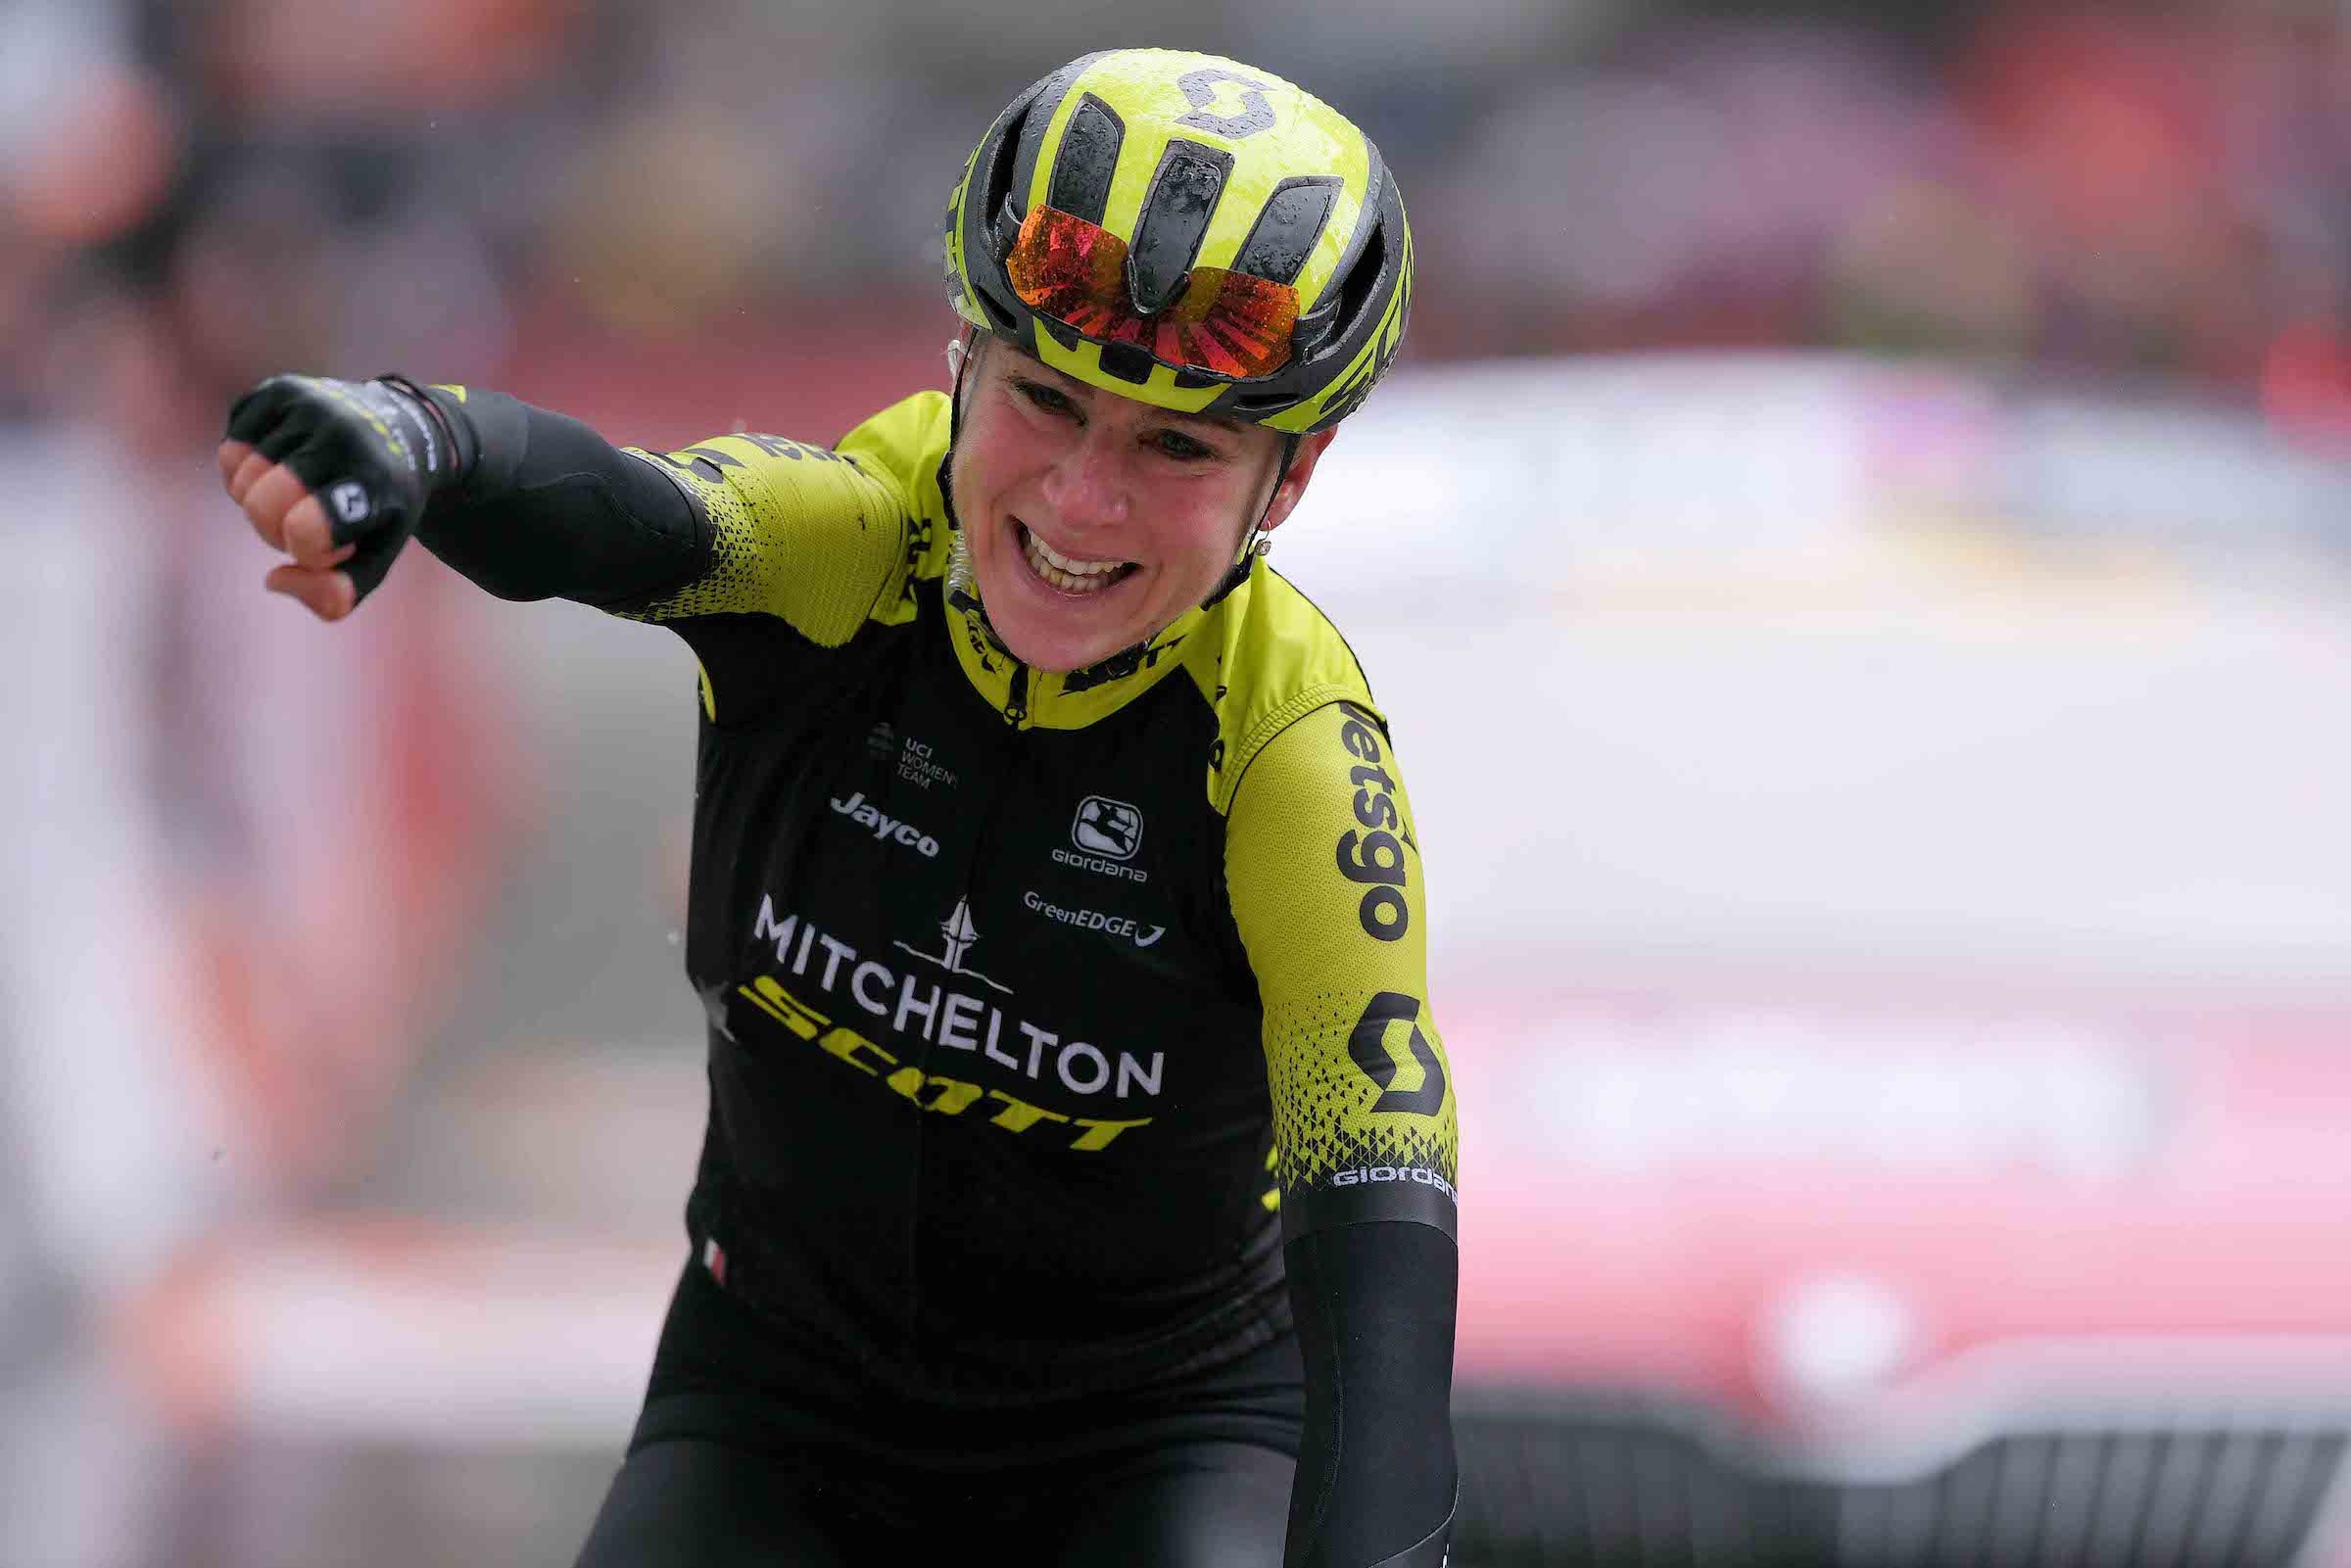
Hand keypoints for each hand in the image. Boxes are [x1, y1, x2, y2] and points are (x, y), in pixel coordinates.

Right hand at [218, 375, 454, 619]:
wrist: (404, 431)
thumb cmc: (383, 505)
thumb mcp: (377, 556)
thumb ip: (337, 594)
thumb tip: (276, 581)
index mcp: (374, 480)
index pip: (304, 531)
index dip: (307, 549)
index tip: (338, 538)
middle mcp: (341, 433)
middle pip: (261, 506)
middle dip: (274, 529)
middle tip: (308, 518)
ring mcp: (308, 405)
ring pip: (240, 481)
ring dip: (259, 500)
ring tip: (300, 490)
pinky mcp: (276, 391)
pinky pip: (230, 452)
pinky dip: (246, 471)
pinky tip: (282, 465)